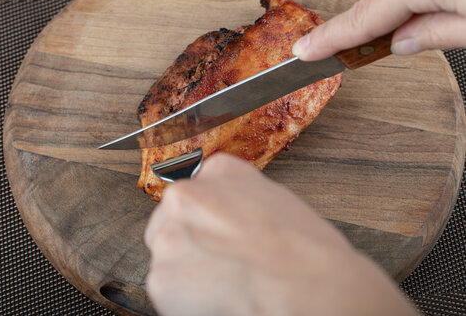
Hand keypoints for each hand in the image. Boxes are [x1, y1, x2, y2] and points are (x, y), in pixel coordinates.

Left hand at [145, 154, 417, 315]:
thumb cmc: (306, 251)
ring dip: (187, 272)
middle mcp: (184, 196)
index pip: (197, 192)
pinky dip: (186, 300)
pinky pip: (167, 290)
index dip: (208, 222)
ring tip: (227, 284)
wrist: (312, 289)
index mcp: (217, 171)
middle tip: (222, 265)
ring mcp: (169, 236)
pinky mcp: (161, 278)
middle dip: (191, 244)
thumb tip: (226, 213)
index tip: (219, 237)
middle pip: (173, 222)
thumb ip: (239, 198)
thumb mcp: (276, 200)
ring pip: (168, 257)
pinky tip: (219, 300)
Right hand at [293, 0, 465, 59]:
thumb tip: (404, 41)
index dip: (329, 39)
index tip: (304, 52)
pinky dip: (423, 4)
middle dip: (360, 33)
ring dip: (404, 21)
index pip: (362, 19)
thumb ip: (437, 34)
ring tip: (398, 46)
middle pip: (381, 7)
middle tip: (331, 55)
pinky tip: (435, 18)